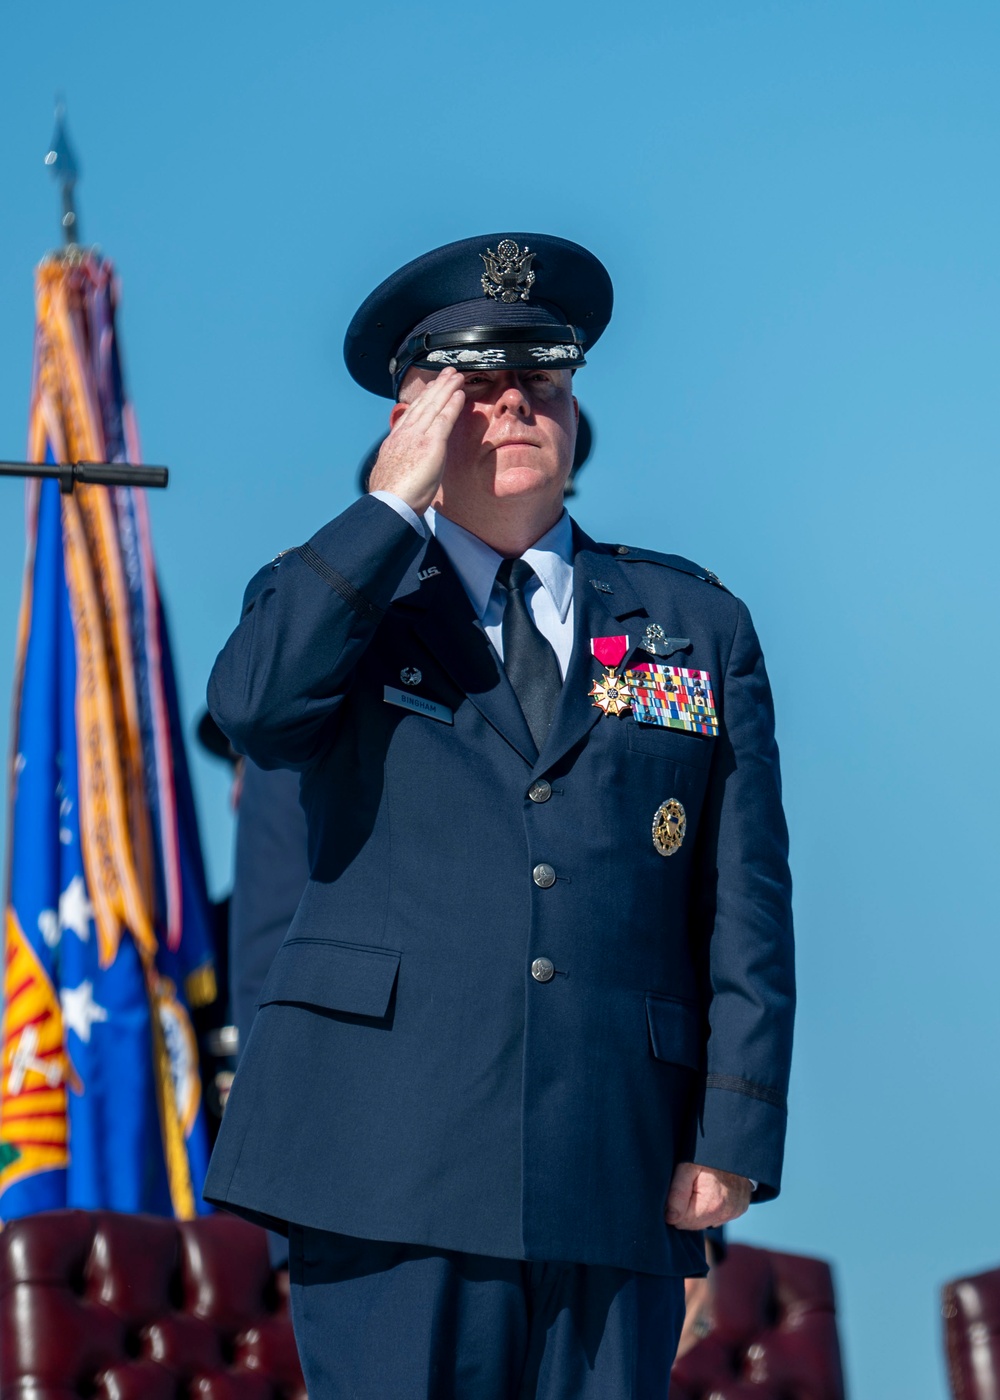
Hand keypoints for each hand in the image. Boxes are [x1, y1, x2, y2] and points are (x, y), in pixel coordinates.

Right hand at [368, 368, 465, 513]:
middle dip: (435, 387)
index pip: (410, 415)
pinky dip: (452, 404)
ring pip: (433, 406)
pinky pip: (444, 419)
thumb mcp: (391, 475)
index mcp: (395, 442)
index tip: (430, 390)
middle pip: (422, 404)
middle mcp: (404, 434)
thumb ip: (400, 465)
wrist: (389, 504)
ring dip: (446, 389)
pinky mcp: (430, 443)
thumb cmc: (391, 499)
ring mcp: (417, 436)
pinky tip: (460, 394)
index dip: (422, 400)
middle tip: (446, 373)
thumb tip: (404, 468)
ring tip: (456, 376)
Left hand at [665, 1162, 751, 1229]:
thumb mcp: (686, 1167)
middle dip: (688, 1208)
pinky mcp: (740, 1208)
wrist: (731, 1144)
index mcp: (712, 1204)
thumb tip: (670, 1219)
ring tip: (702, 1185)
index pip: (682, 1222)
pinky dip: (713, 1206)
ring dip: (700, 1208)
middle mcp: (727, 1212)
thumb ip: (677, 1194)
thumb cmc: (706, 1154)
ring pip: (706, 1220)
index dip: (675, 1206)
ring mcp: (735, 1211)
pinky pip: (719, 1215)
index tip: (680, 1188)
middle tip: (690, 1184)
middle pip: (695, 1224)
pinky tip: (712, 1190)